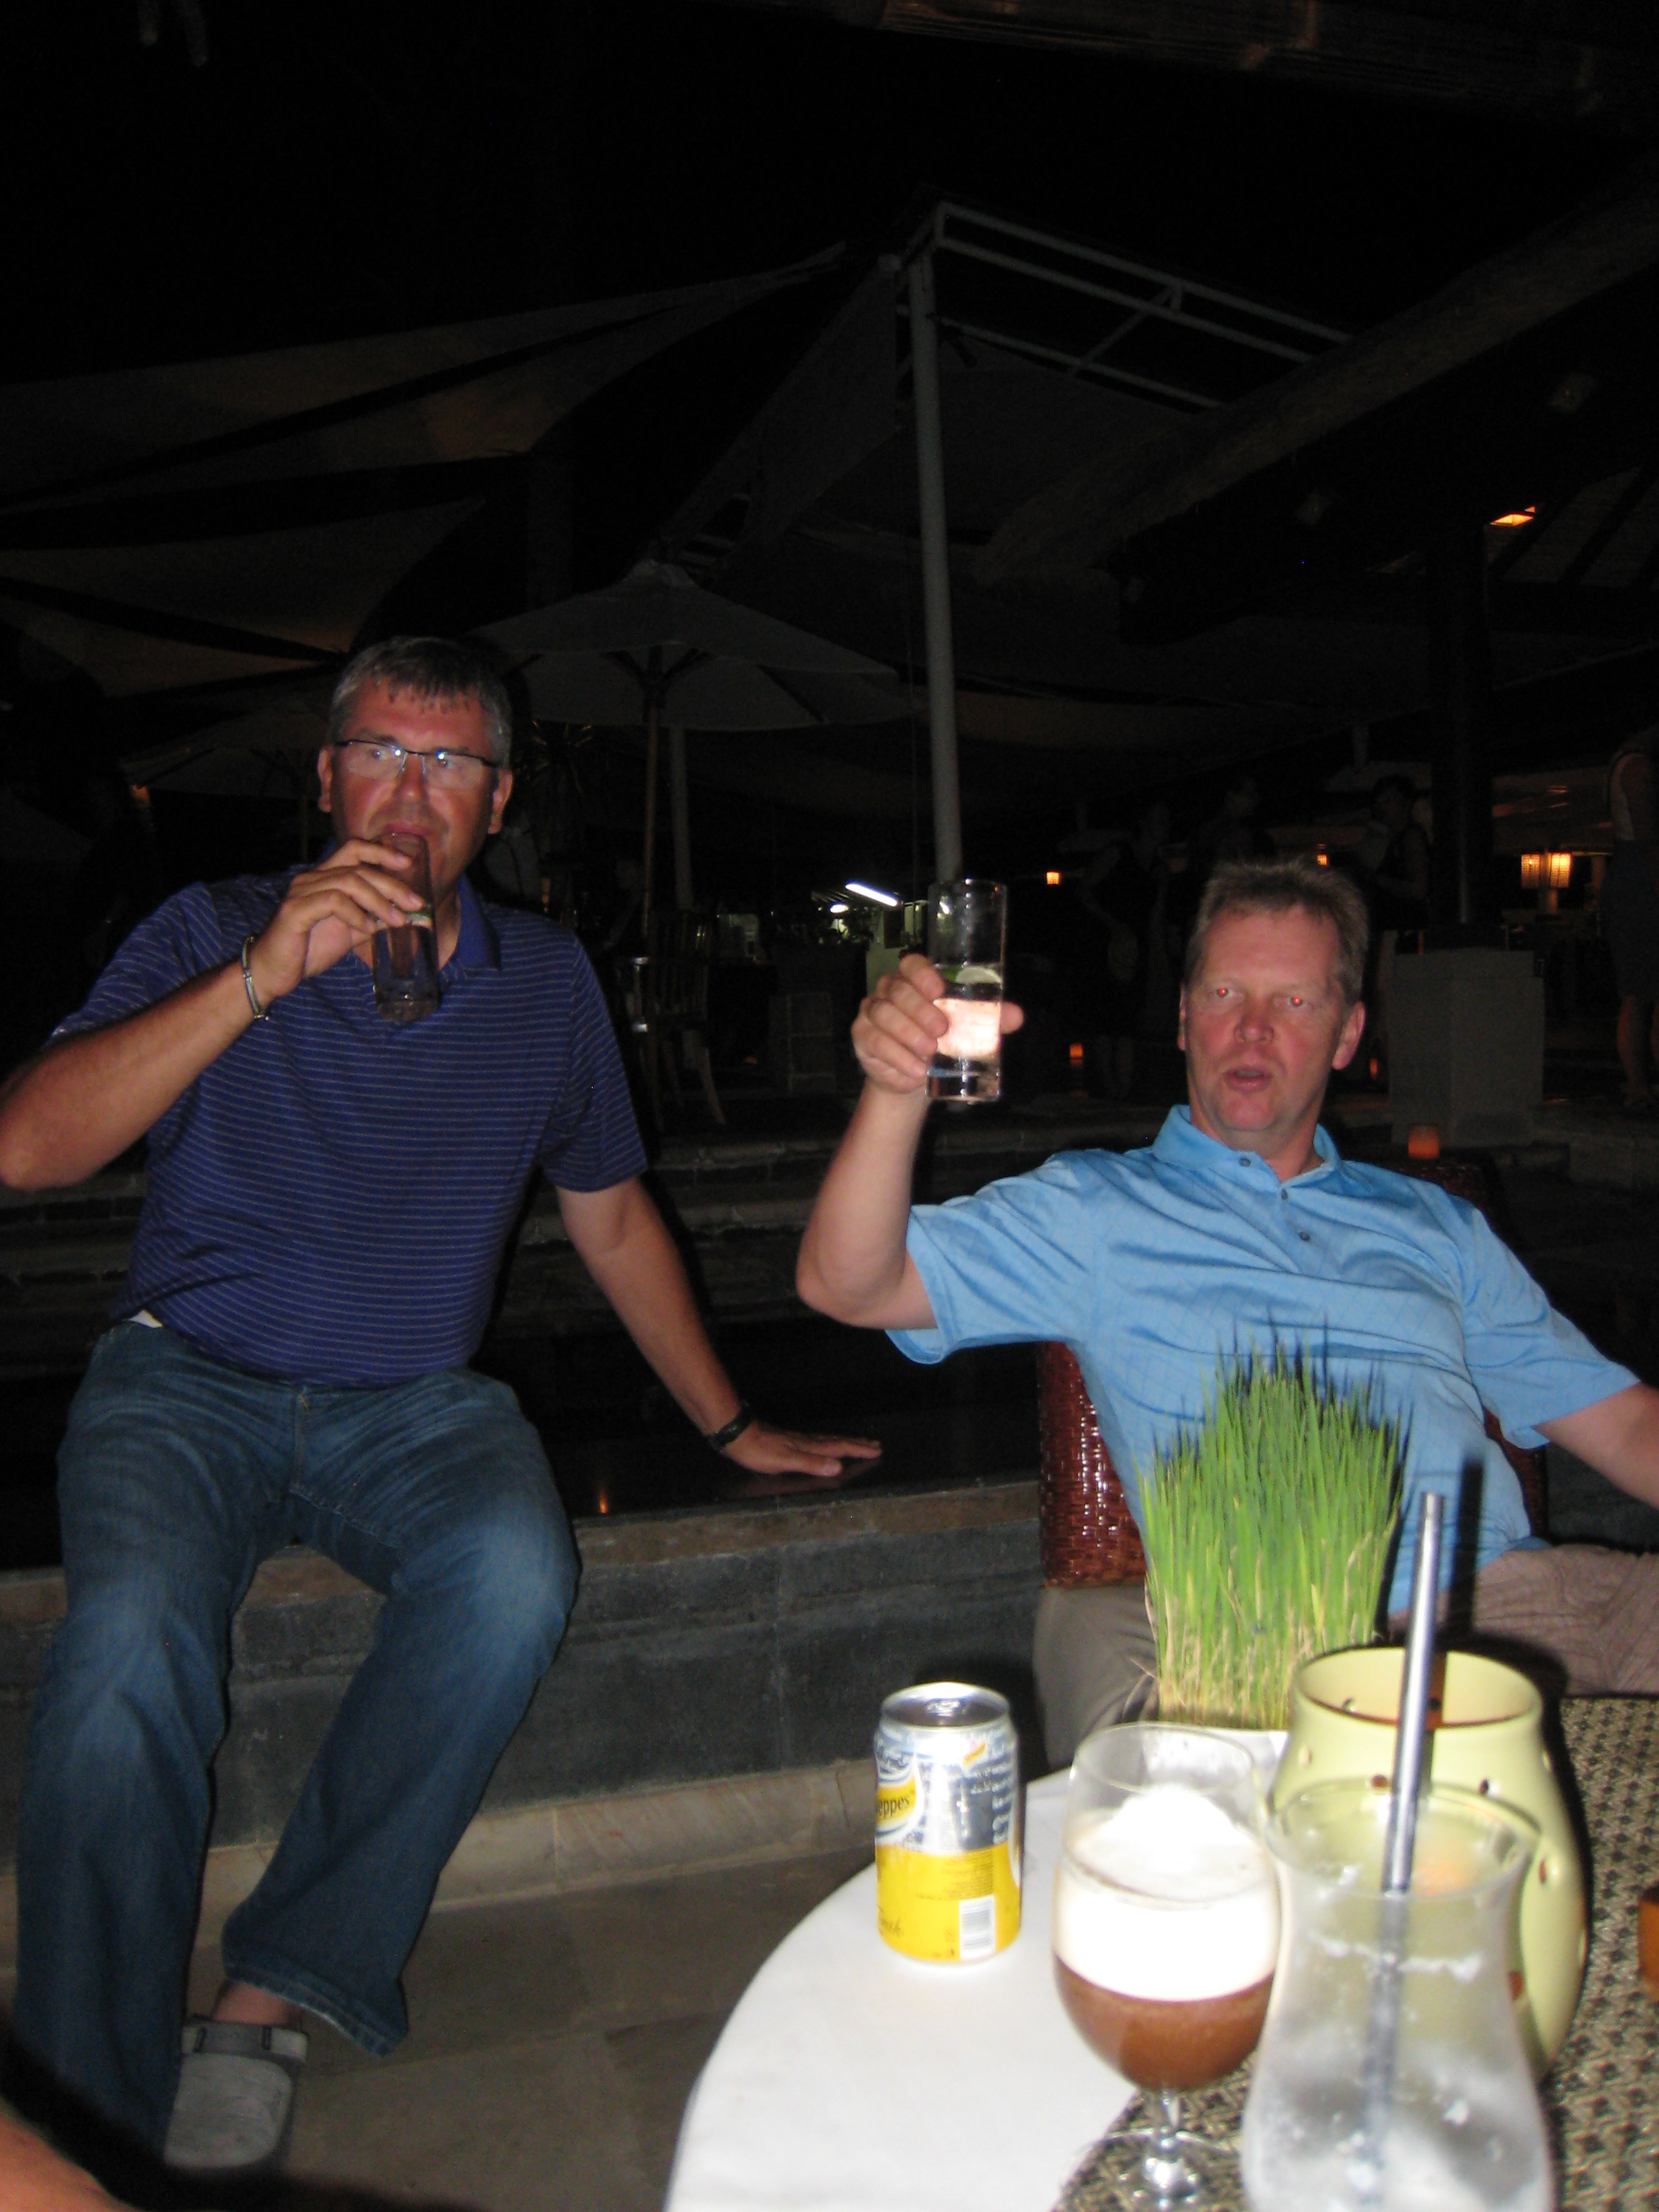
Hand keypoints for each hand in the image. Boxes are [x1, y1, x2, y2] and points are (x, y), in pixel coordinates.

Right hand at [245, 840, 425, 1006]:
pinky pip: (333, 902)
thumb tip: (403, 918)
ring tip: (397, 920)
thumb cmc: (308, 950)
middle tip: (416, 903)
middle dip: (392, 884)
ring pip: (348, 882)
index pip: (353, 849)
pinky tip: (368, 929)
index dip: (381, 852)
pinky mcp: (295, 910)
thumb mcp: (347, 933)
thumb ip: (371, 921)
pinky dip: (356, 914)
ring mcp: (301, 892)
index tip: (408, 863)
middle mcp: (311, 878)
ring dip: (379, 901)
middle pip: (358, 867)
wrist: (272, 972)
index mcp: (323, 878)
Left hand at [720, 1420, 883, 1480]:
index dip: (857, 1450)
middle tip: (875, 1444)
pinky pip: (816, 1442)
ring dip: (844, 1443)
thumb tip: (839, 1467)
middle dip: (856, 1444)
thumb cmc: (759, 1451)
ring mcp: (797, 1441)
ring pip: (827, 1441)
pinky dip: (828, 1444)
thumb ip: (811, 1463)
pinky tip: (823, 1446)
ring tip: (857, 1443)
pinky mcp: (788, 1442)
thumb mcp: (785, 1461)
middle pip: (837, 1442)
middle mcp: (806, 1442)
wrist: (737, 1435)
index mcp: (809, 1447)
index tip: (876, 1450)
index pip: (839, 1448)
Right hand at [851, 953, 1022, 1095]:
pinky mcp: (862, 1036)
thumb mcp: (965, 1030)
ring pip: (884, 1015)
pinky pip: (874, 1040)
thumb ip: (988, 1021)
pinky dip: (896, 1057)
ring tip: (929, 1053)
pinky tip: (915, 1069)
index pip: (912, 964)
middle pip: (898, 990)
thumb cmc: (940, 1042)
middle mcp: (890, 991)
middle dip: (920, 1010)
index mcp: (915, 980)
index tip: (939, 990)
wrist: (914, 1074)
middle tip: (941, 1031)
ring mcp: (872, 1012)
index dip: (922, 974)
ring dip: (907, 1034)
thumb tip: (1017, 1016)